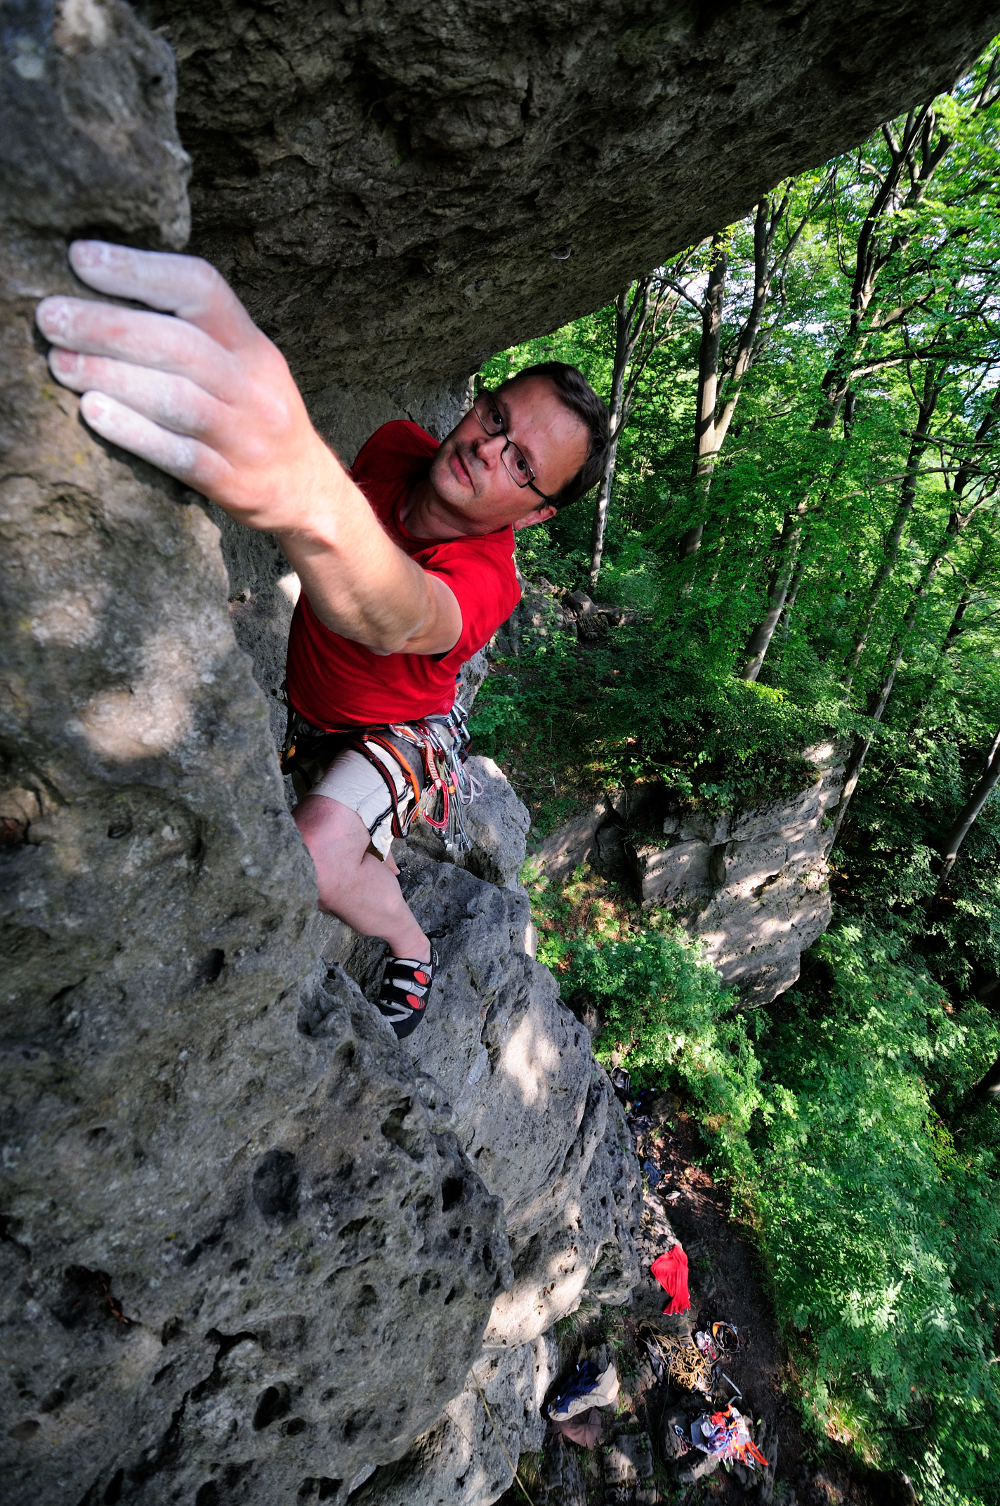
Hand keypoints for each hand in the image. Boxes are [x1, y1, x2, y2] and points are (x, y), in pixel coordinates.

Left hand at [36, 241, 339, 531]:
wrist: (304, 490)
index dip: (140, 270)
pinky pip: (179, 455)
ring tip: (59, 363)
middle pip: (180, 345)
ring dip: (112, 377)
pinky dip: (134, 431)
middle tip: (51, 317)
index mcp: (253, 345)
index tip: (81, 259)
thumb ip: (195, 331)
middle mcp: (254, 386)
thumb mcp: (245, 362)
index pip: (201, 289)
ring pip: (177, 400)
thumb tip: (104, 292)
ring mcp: (245, 437)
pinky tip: (93, 412)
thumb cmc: (254, 415)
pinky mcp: (231, 482)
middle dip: (108, 326)